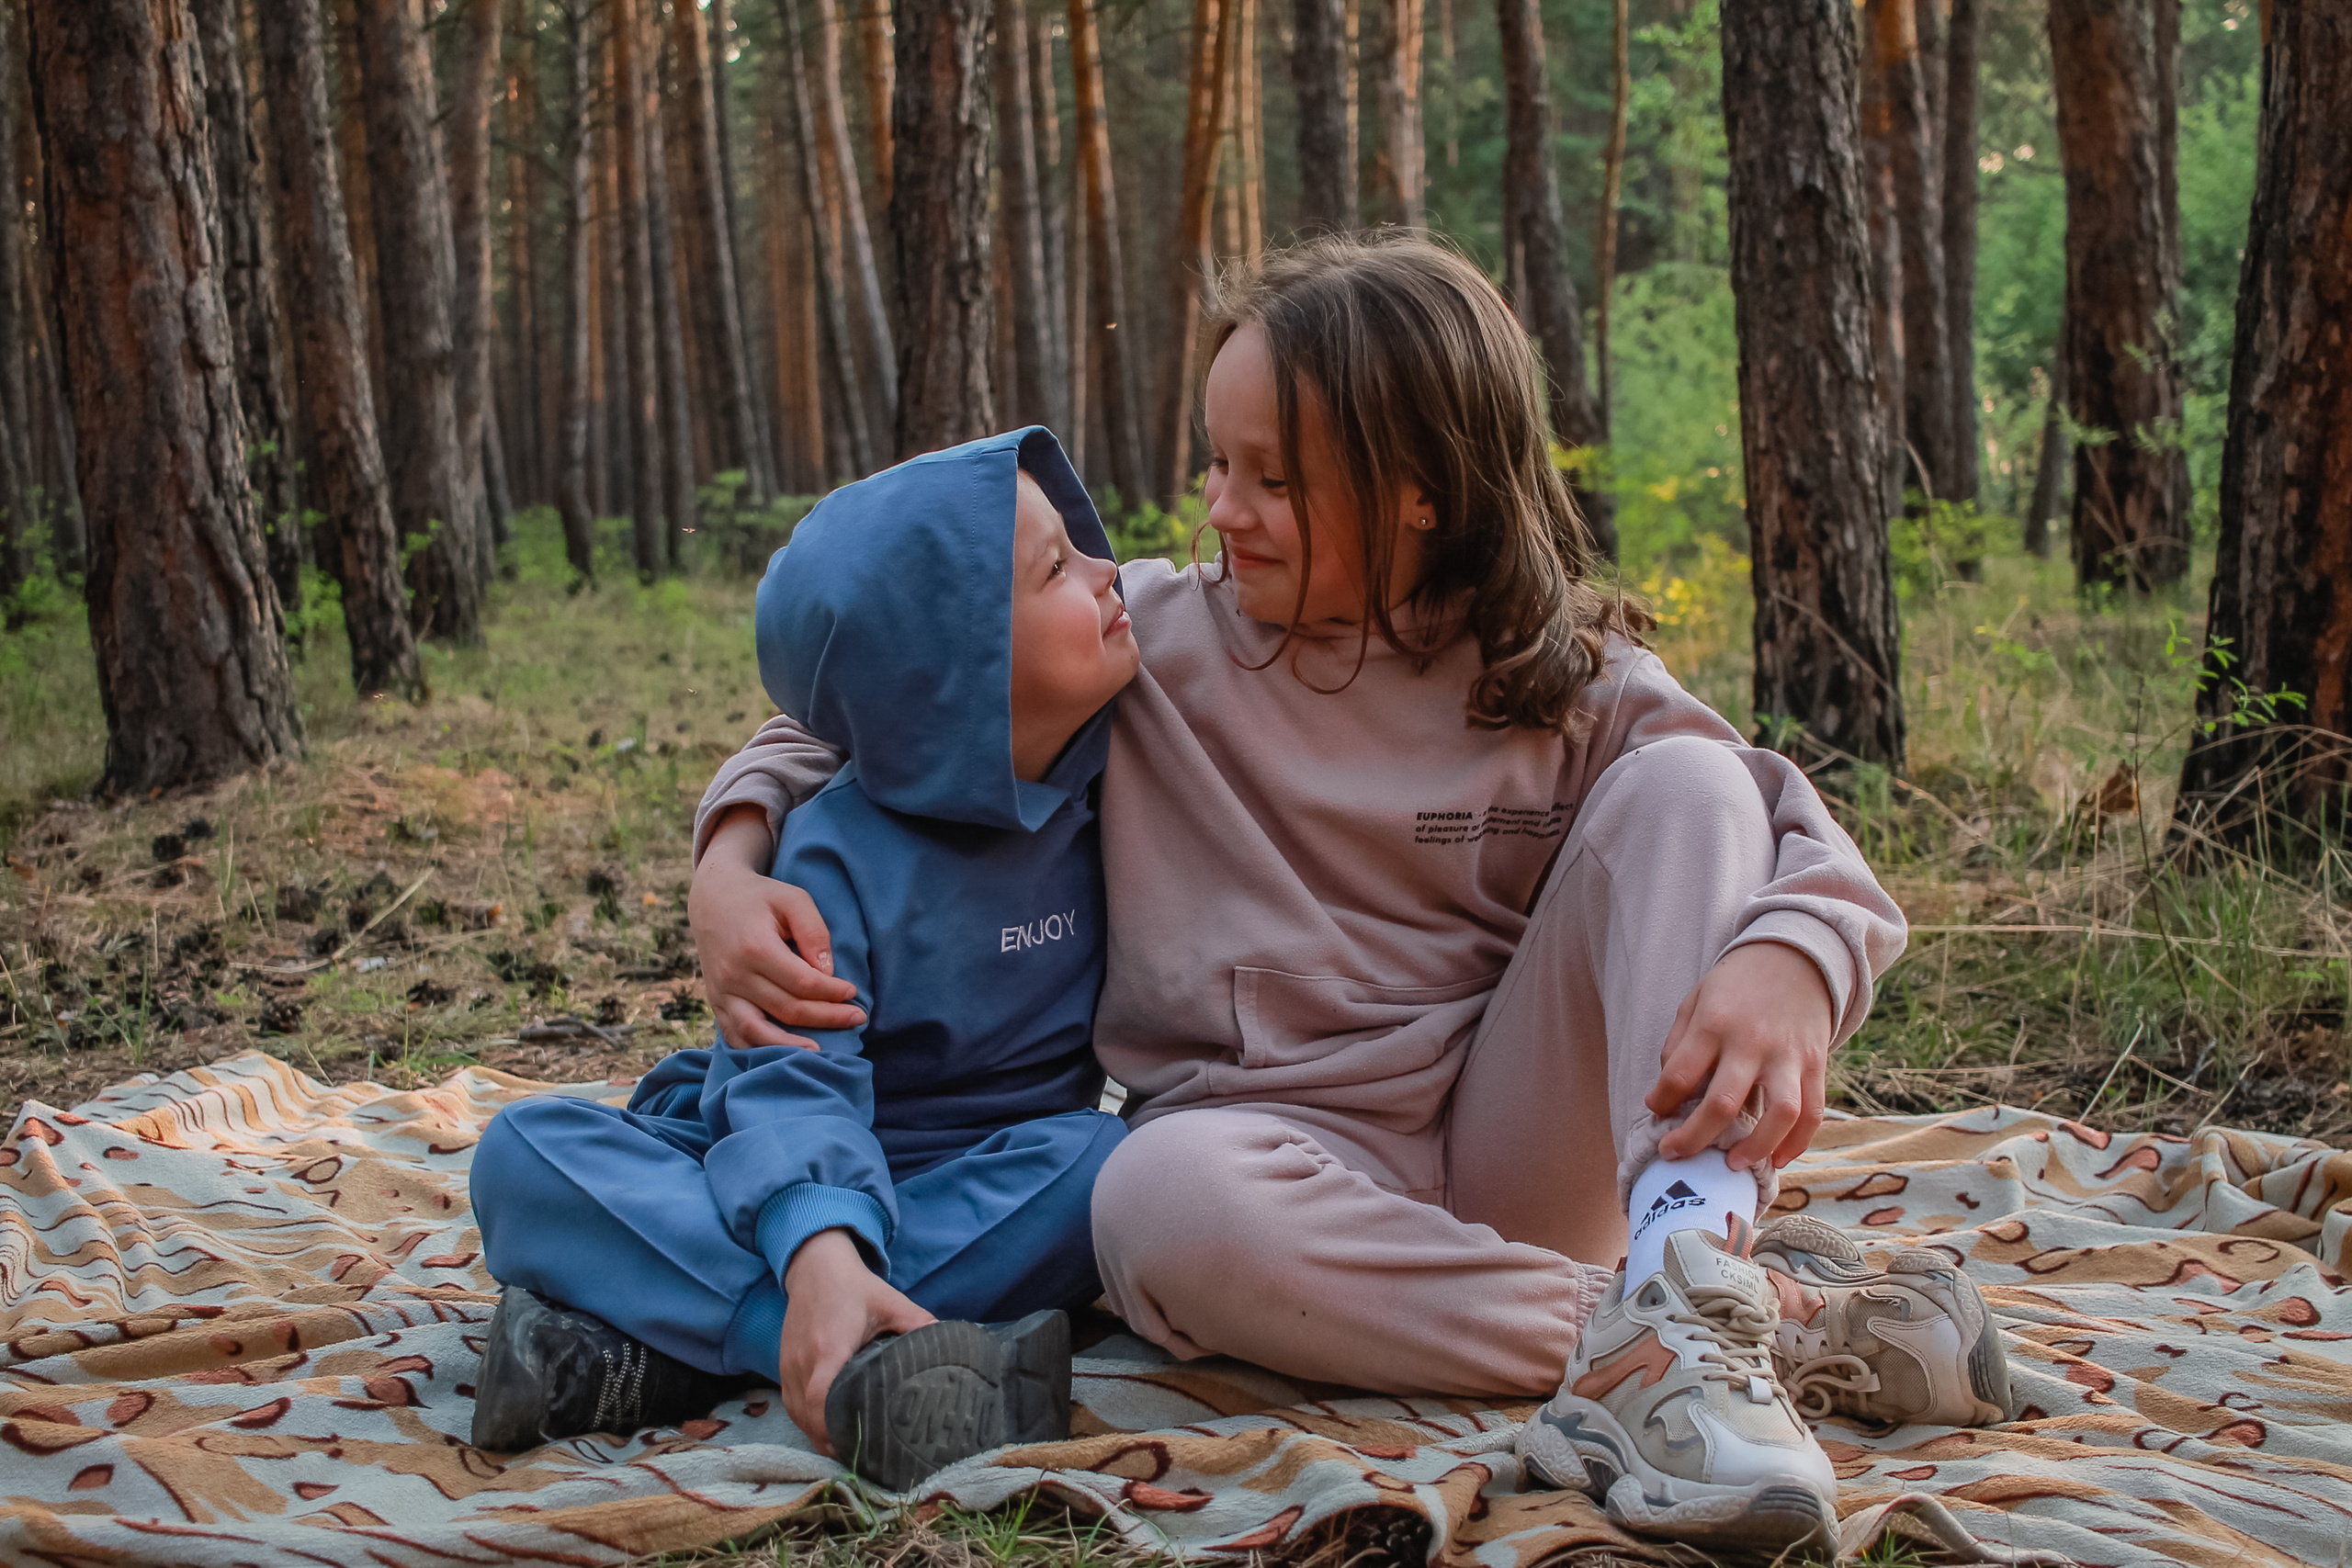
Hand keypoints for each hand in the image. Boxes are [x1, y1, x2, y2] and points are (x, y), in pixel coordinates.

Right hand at [689, 806, 864, 1044]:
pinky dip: (758, 1050)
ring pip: (758, 1033)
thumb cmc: (760, 897)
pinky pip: (734, 1037)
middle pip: (787, 1009)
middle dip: (827, 1017)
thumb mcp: (792, 899)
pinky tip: (782, 1057)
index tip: (853, 991)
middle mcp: (734, 975)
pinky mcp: (716, 1002)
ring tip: (821, 1054)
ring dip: (791, 1047)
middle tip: (857, 1018)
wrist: (712, 899)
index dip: (832, 992)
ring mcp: (721, 993)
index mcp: (755, 948)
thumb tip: (827, 973)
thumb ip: (814, 931)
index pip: (802, 983)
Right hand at [778, 1228, 934, 1454]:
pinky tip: (828, 1432)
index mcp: (828, 1346)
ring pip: (797, 1416)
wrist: (815, 1268)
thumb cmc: (855, 1287)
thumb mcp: (891, 1302)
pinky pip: (791, 1406)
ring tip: (849, 1450)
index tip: (857, 1442)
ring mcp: (788, 1365)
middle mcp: (802, 1360)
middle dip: (831, 1440)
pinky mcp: (783, 1367)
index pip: (818, 1397)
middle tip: (864, 1456)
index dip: (832, 1426)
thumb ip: (919, 1324)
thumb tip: (950, 1346)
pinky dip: (807, 1423)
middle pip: (807, 1416)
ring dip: (818, 1436)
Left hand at [1646, 941, 1835, 1171]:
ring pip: (1779, 1114)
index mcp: (1714, 1023)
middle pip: (1722, 1103)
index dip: (1662, 1101)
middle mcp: (1752, 1042)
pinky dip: (1798, 1142)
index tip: (1656, 1112)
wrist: (1795, 957)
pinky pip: (1813, 1111)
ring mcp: (1788, 1055)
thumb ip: (1678, 1044)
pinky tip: (1777, 1159)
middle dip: (1694, 1138)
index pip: (1680, 1074)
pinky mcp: (1816, 1064)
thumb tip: (1665, 1094)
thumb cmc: (1736, 985)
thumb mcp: (1696, 1000)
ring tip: (1732, 1166)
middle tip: (1675, 1155)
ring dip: (1755, 1148)